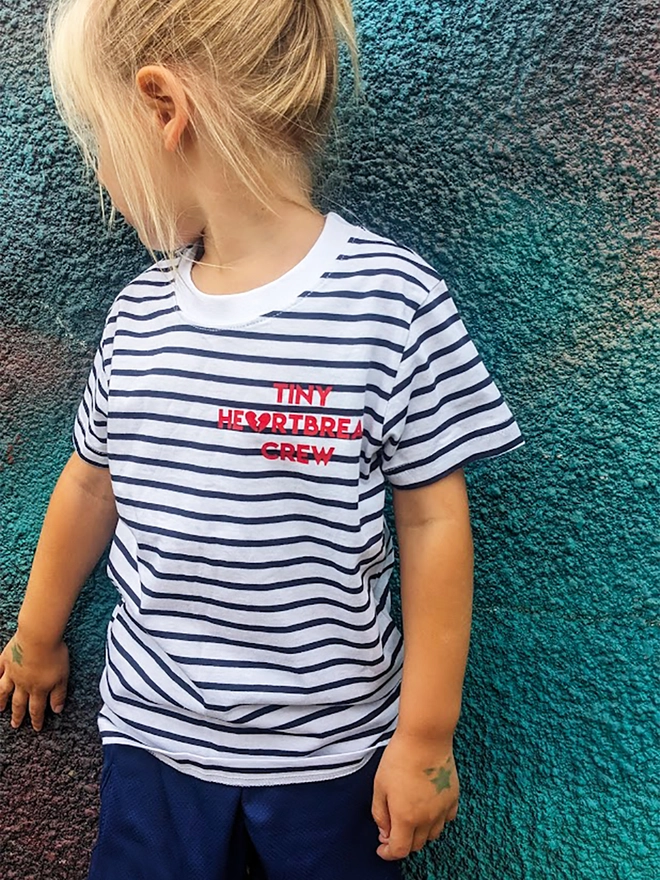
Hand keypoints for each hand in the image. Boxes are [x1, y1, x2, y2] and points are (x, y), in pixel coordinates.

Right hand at [0, 632, 68, 730]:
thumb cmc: (53, 655)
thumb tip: (57, 710)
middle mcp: (23, 683)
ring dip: (2, 701)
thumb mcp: (62, 677)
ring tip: (1, 709)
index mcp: (38, 688)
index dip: (37, 719)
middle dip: (18, 715)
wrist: (39, 637)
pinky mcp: (6, 659)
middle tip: (15, 725)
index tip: (36, 728)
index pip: (37, 708)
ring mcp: (12, 672)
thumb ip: (58, 695)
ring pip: (4, 690)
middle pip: (19, 702)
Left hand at [372, 730, 459, 860]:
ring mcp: (443, 809)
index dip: (388, 853)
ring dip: (420, 832)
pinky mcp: (453, 797)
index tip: (381, 848)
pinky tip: (428, 808)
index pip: (399, 850)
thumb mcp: (379, 785)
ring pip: (433, 834)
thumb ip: (380, 813)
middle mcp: (427, 818)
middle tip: (392, 828)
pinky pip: (447, 819)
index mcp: (406, 817)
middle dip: (403, 841)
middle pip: (417, 844)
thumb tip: (384, 832)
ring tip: (410, 816)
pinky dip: (437, 820)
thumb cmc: (399, 758)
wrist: (425, 737)